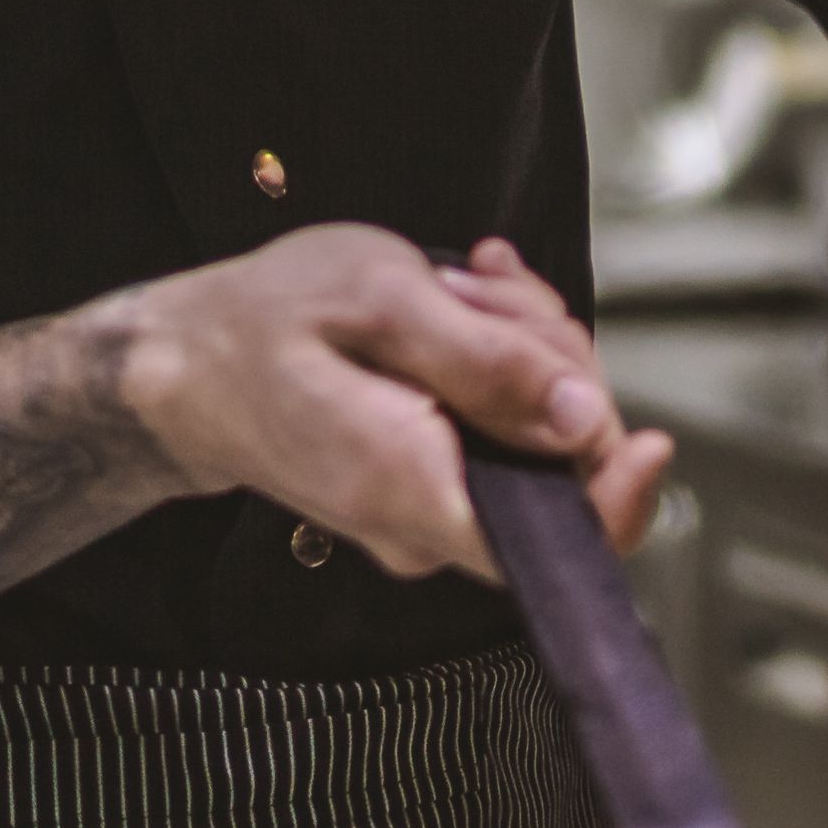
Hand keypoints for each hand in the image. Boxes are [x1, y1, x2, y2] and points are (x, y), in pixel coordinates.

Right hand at [100, 228, 670, 583]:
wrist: (179, 369)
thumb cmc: (257, 324)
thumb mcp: (380, 299)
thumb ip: (487, 362)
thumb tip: (583, 416)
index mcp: (414, 485)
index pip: (558, 543)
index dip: (621, 495)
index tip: (648, 437)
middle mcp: (427, 523)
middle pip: (563, 466)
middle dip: (553, 361)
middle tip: (487, 284)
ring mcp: (428, 514)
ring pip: (538, 439)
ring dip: (523, 348)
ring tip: (457, 284)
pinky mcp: (429, 489)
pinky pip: (502, 435)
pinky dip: (499, 363)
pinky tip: (461, 305)